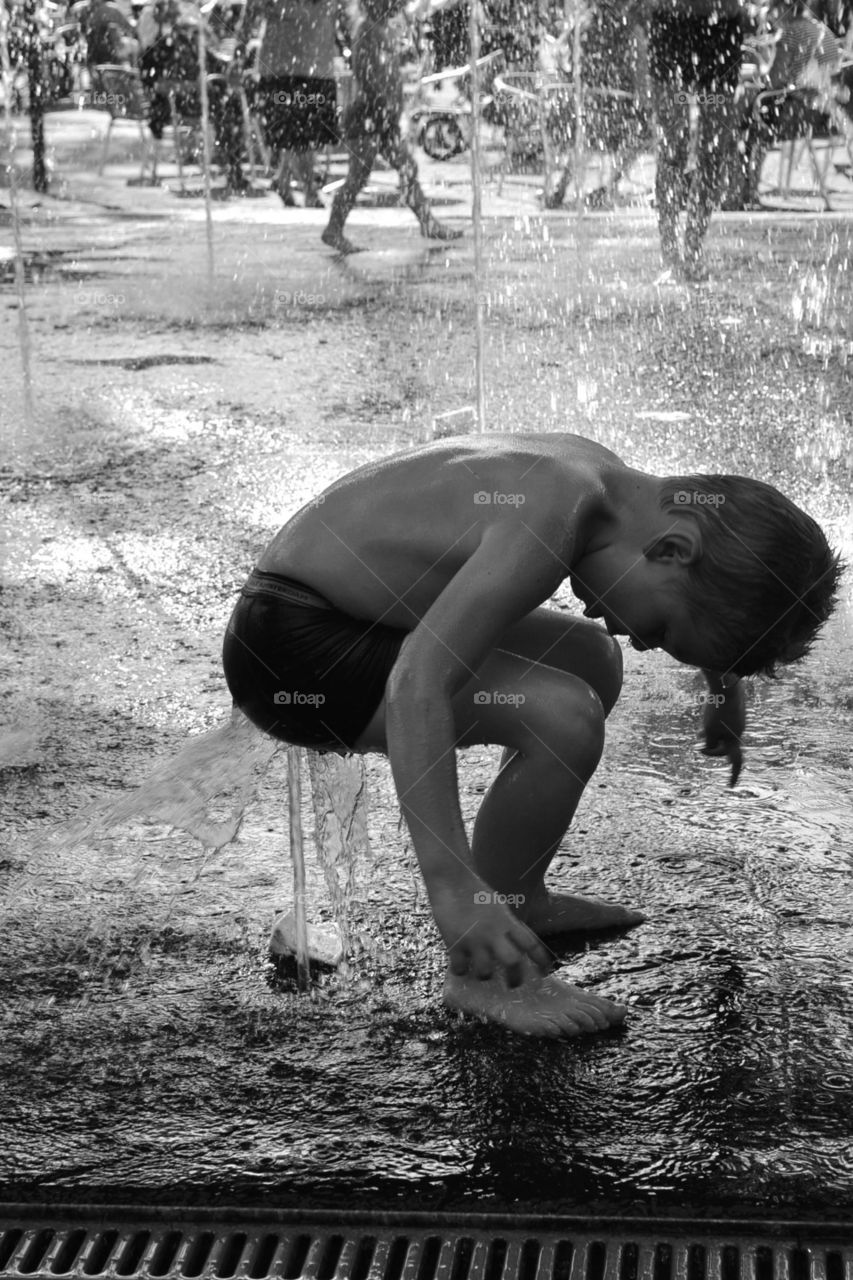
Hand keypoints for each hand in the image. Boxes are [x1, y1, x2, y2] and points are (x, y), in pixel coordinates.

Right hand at [429, 877, 551, 985]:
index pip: (531, 944)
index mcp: (506, 921)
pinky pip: (460, 968)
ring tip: (483, 973)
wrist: (451, 879)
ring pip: (485, 971)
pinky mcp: (454, 942)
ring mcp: (474, 939)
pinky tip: (460, 967)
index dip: (541, 961)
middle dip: (516, 978)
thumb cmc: (475, 891)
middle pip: (513, 962)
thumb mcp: (499, 906)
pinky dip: (461, 970)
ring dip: (485, 975)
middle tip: (513, 984)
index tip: (545, 972)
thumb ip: (507, 925)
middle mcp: (493, 932)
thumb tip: (515, 944)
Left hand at [701, 682, 744, 786]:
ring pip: (721, 733)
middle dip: (711, 748)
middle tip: (699, 748)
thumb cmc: (717, 709)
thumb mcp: (709, 731)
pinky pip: (722, 722)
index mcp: (735, 738)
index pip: (735, 762)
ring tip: (698, 734)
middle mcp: (738, 730)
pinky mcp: (733, 709)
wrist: (727, 683)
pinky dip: (712, 725)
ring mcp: (737, 719)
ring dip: (710, 736)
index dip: (733, 775)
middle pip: (724, 746)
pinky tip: (703, 720)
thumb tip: (707, 748)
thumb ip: (709, 744)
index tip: (730, 786)